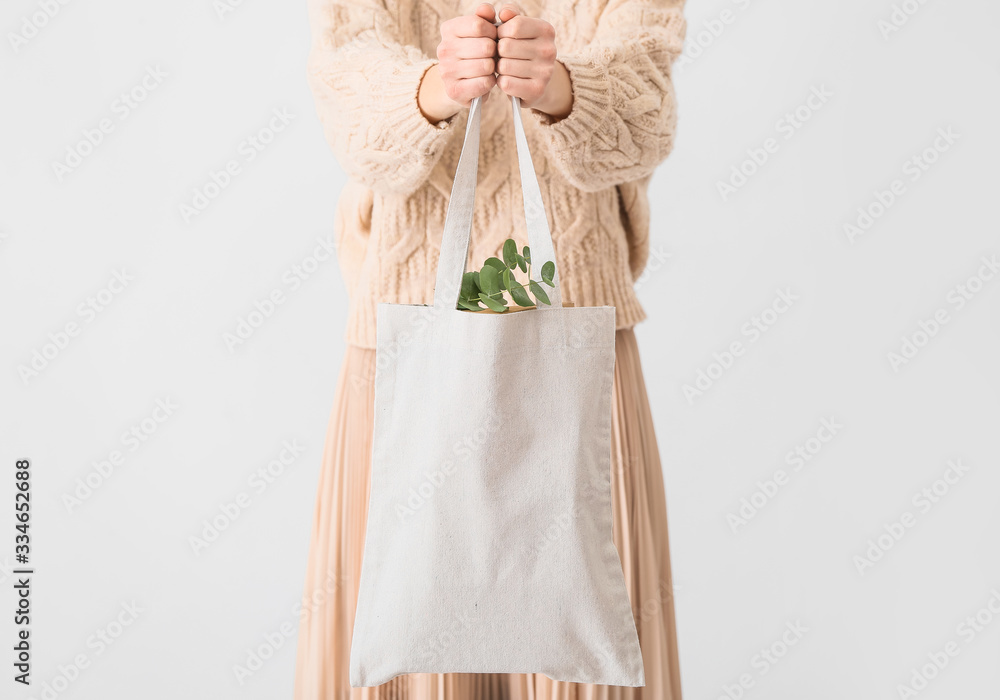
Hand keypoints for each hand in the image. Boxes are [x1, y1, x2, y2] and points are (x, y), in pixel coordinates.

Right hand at [418, 3, 497, 122]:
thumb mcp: (481, 31)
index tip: (493, 38)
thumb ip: (486, 17)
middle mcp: (443, 49)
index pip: (478, 24)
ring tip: (489, 68)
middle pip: (485, 46)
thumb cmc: (476, 52)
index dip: (493, 32)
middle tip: (492, 56)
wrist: (460, 83)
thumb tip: (487, 10)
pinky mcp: (454, 90)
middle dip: (495, 52)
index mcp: (449, 29)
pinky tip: (486, 80)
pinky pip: (484, 83)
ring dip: (494, 68)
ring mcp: (447, 71)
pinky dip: (490, 82)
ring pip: (486, 65)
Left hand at [495, 3, 572, 119]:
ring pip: (504, 66)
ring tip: (507, 68)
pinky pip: (506, 83)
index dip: (501, 32)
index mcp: (546, 30)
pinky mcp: (537, 90)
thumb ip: (511, 15)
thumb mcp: (520, 29)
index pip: (514, 26)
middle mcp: (549, 50)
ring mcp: (545, 72)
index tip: (503, 38)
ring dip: (499, 68)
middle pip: (506, 46)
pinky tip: (509, 80)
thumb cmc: (523, 50)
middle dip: (498, 51)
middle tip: (504, 56)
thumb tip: (504, 13)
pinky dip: (502, 82)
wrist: (538, 81)